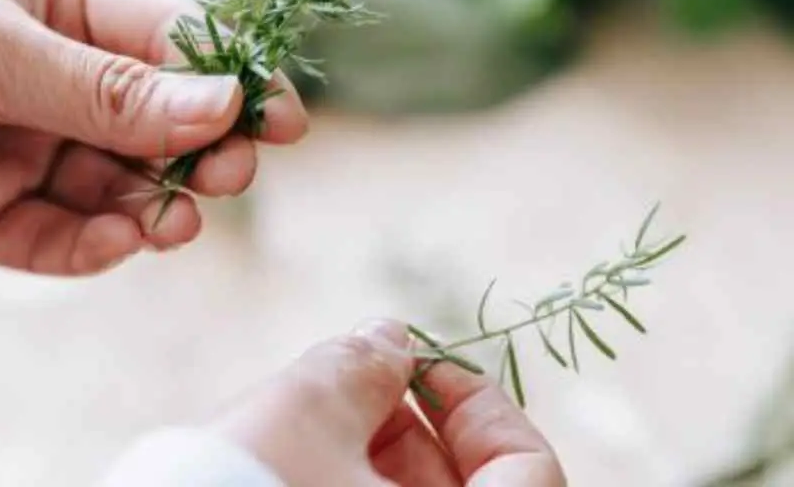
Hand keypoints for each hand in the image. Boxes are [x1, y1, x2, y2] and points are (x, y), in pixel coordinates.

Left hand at [0, 0, 306, 273]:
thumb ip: (106, 86)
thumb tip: (225, 103)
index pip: (171, 38)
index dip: (230, 80)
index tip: (280, 121)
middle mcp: (53, 67)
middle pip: (158, 118)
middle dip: (200, 149)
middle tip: (227, 176)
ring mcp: (21, 140)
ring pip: (117, 184)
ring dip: (152, 204)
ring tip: (170, 220)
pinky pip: (58, 234)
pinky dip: (92, 244)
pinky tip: (116, 243)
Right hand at [212, 320, 565, 485]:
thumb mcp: (308, 411)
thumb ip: (364, 366)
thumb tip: (389, 341)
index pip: (526, 467)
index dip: (475, 401)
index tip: (414, 363)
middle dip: (406, 428)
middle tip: (344, 387)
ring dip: (363, 464)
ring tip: (298, 425)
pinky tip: (282, 460)